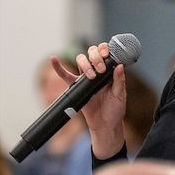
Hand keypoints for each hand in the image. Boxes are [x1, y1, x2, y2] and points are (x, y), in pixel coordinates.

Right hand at [51, 42, 126, 156]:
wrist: (105, 125)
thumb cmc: (115, 110)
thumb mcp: (120, 95)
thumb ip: (119, 80)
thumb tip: (119, 65)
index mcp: (109, 71)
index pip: (105, 53)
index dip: (105, 49)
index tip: (107, 55)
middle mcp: (97, 71)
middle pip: (91, 53)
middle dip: (95, 57)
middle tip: (101, 70)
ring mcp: (86, 78)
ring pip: (80, 60)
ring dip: (85, 64)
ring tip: (91, 76)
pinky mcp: (76, 87)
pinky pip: (65, 75)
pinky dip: (58, 68)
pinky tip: (54, 59)